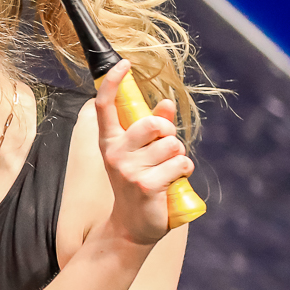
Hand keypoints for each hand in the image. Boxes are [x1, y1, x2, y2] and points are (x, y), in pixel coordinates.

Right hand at [94, 62, 192, 244]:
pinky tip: (172, 182)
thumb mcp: (142, 154)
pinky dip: (184, 172)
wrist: (132, 225)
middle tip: (165, 150)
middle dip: (169, 134)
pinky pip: (180, 164)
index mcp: (110, 142)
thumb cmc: (138, 183)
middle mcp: (115, 153)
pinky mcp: (145, 185)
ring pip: (172, 146)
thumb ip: (154, 128)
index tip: (124, 64)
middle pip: (153, 124)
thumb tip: (167, 103)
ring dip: (179, 157)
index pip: (105, 106)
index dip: (113, 82)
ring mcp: (128, 170)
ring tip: (167, 171)